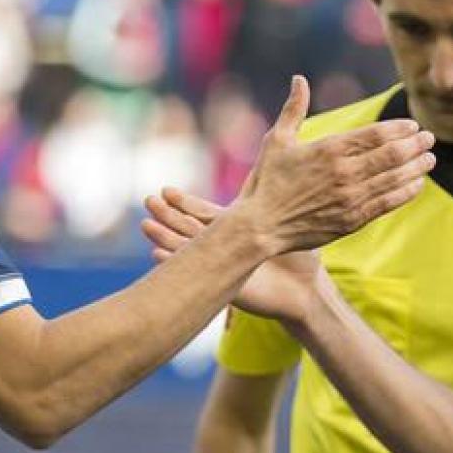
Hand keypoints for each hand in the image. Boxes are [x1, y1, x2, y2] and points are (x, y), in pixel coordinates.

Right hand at [143, 188, 328, 321]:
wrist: (306, 293)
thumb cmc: (301, 258)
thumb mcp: (287, 219)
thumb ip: (276, 196)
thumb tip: (282, 158)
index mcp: (236, 230)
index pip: (204, 214)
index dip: (184, 203)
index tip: (166, 191)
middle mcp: (225, 247)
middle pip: (189, 228)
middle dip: (168, 215)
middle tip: (149, 201)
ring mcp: (223, 267)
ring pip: (189, 249)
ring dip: (165, 237)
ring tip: (147, 226)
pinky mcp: (224, 286)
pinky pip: (198, 274)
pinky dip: (178, 264)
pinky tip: (158, 256)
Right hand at [231, 75, 434, 252]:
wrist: (262, 226)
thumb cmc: (268, 181)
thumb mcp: (277, 140)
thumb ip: (293, 109)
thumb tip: (298, 79)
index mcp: (328, 149)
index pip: (374, 135)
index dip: (399, 129)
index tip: (413, 126)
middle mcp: (343, 172)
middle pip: (390, 155)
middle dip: (415, 146)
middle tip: (430, 139)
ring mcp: (350, 198)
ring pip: (393, 179)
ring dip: (416, 168)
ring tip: (430, 159)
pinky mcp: (353, 220)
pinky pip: (387, 203)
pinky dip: (406, 192)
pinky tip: (417, 184)